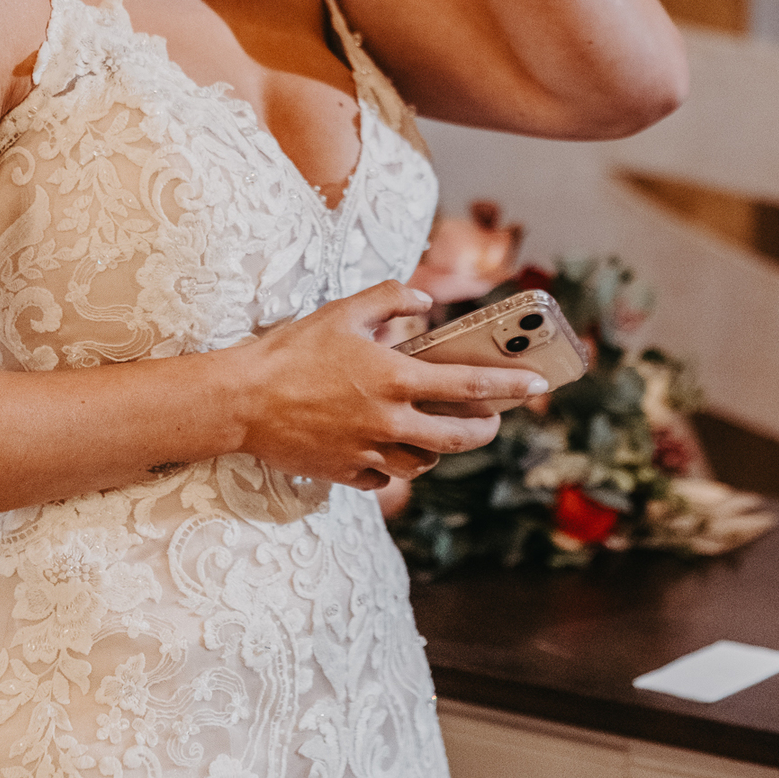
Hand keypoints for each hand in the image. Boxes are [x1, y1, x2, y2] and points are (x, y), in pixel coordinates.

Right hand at [223, 280, 547, 488]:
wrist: (241, 400)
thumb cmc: (291, 350)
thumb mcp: (343, 311)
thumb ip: (391, 299)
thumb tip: (424, 301)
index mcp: (395, 378)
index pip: (470, 384)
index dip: (510, 386)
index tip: (537, 385)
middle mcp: (389, 421)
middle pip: (457, 437)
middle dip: (484, 429)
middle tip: (492, 419)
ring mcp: (368, 452)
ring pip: (423, 462)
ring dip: (437, 448)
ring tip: (434, 430)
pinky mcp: (345, 474)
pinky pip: (383, 478)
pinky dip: (392, 466)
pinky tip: (384, 448)